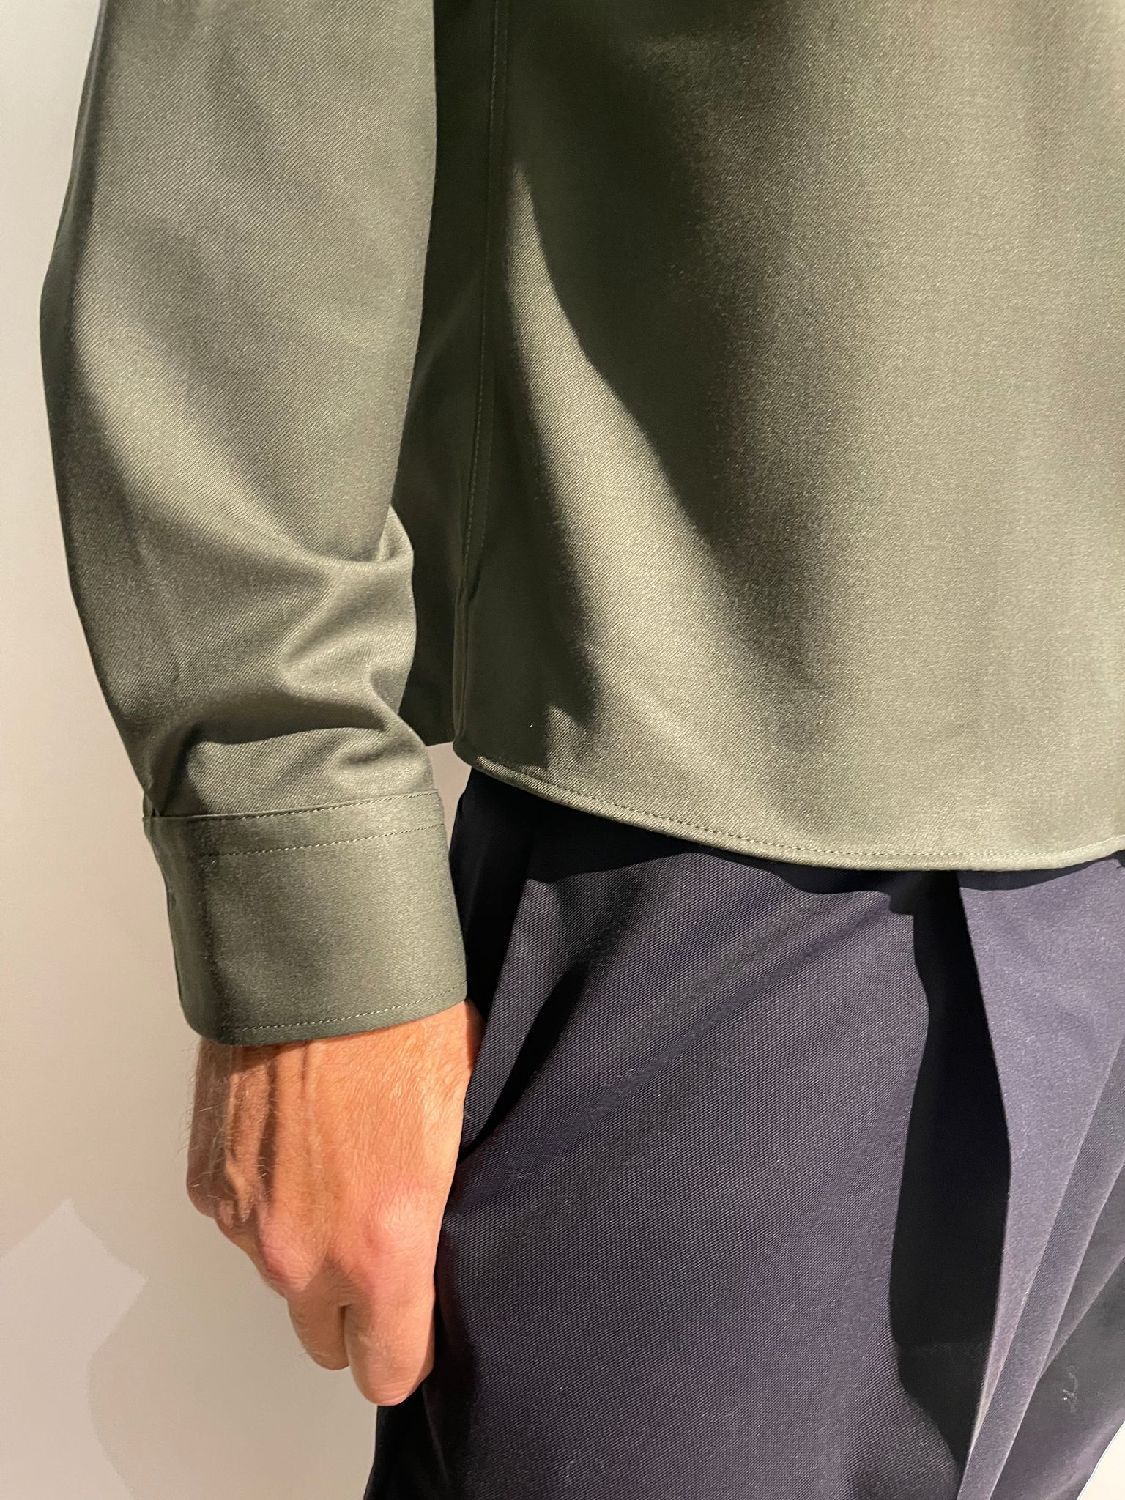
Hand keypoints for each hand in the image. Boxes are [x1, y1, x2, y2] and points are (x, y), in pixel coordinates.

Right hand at [185, 999, 480, 1404]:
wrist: (318, 963)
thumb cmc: (402, 1028)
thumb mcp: (461, 1123)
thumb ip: (443, 1211)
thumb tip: (441, 1240)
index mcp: (383, 1249)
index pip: (388, 1371)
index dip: (408, 1351)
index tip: (417, 1325)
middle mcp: (304, 1253)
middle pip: (324, 1339)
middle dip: (353, 1309)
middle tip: (377, 1244)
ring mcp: (247, 1222)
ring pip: (280, 1275)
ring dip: (305, 1242)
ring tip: (335, 1164)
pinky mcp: (209, 1184)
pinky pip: (243, 1221)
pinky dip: (265, 1197)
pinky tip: (294, 1139)